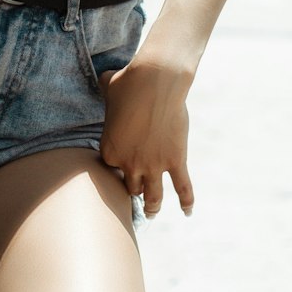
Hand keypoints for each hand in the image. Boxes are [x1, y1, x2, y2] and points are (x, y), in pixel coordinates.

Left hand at [98, 57, 194, 217]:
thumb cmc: (129, 81)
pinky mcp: (175, 161)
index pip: (110, 167)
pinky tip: (187, 212)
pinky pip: (183, 189)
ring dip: (152, 207)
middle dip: (133, 188)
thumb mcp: (108, 87)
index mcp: (110, 150)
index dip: (117, 163)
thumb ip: (104, 90)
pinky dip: (186, 202)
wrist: (155, 81)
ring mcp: (153, 165)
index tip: (122, 160)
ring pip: (153, 197)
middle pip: (130, 187)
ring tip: (152, 211)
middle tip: (136, 191)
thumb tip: (104, 80)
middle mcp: (130, 164)